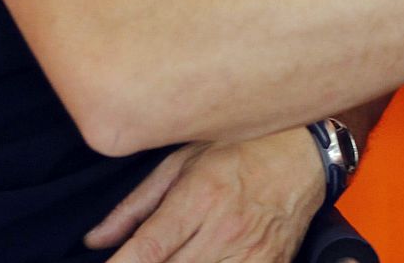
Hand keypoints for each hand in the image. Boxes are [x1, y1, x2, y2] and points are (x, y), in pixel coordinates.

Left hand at [84, 127, 324, 261]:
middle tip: (141, 258)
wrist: (308, 154)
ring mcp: (250, 252)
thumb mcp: (184, 162)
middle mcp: (224, 229)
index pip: (147, 249)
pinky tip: (202, 260)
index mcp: (200, 197)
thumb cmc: (242, 150)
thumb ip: (137, 204)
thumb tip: (95, 240)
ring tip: (176, 255)